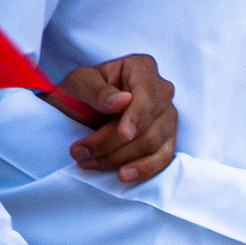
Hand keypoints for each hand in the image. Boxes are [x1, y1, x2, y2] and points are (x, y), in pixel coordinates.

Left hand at [61, 54, 176, 183]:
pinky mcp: (165, 139)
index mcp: (142, 69)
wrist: (80, 104)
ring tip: (88, 161)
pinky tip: (124, 175)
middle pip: (148, 124)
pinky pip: (163, 158)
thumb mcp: (78, 82)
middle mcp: (161, 92)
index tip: (123, 135)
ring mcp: (167, 117)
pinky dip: (144, 169)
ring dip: (119, 158)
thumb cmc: (82, 89)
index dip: (137, 117)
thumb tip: (121, 102)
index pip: (147, 94)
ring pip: (153, 144)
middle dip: (113, 143)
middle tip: (81, 152)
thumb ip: (96, 89)